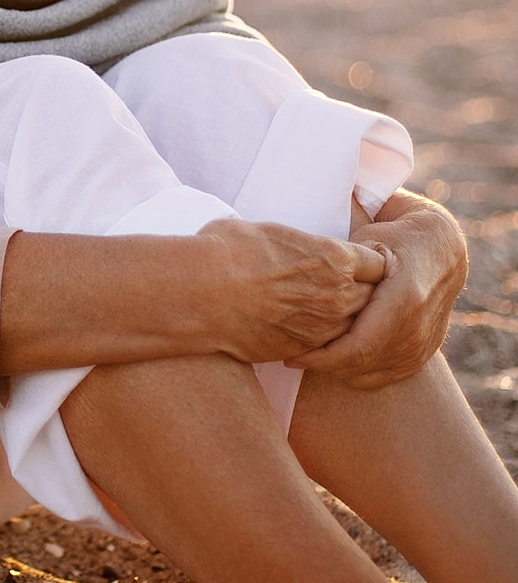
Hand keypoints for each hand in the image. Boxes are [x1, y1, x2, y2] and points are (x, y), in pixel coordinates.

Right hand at [197, 217, 386, 364]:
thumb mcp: (270, 231)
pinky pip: (327, 347)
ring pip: (355, 327)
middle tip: (346, 288)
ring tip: (325, 310)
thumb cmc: (228, 251)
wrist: (201, 293)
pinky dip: (323, 339)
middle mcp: (338, 295)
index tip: (359, 263)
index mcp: (335, 258)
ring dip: (347, 320)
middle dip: (365, 293)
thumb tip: (290, 242)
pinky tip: (304, 328)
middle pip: (374, 298)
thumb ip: (298, 243)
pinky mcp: (303, 351)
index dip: (371, 263)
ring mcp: (323, 328)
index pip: (380, 264)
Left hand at [285, 189, 467, 387]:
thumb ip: (343, 265)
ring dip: (337, 370)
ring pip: (372, 374)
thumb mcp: (368, 240)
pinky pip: (386, 377)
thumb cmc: (394, 237)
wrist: (441, 249)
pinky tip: (336, 360)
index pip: (358, 345)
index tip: (291, 353)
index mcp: (404, 299)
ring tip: (310, 356)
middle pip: (362, 363)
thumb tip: (304, 283)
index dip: (322, 356)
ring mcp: (424, 345)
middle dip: (323, 365)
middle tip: (293, 356)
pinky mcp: (424, 353)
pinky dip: (358, 373)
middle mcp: (418, 328)